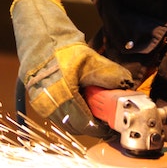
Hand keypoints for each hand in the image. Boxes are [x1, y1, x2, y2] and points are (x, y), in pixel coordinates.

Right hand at [10, 0, 133, 136]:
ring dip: (81, 119)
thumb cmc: (62, 49)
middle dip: (92, 124)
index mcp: (63, 96)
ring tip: (93, 108)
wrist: (39, 40)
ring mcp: (42, 105)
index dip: (101, 127)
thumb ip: (109, 74)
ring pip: (67, 123)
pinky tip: (79, 102)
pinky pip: (59, 116)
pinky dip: (71, 114)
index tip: (112, 123)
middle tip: (105, 116)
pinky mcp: (39, 103)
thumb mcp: (90, 60)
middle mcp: (50, 105)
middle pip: (77, 127)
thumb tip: (127, 85)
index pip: (86, 124)